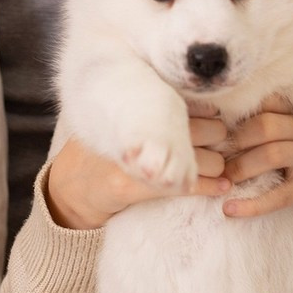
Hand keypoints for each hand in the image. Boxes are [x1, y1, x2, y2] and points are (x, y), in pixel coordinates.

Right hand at [45, 119, 232, 232]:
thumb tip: (207, 108)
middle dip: (219, 139)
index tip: (214, 121)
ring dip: (218, 166)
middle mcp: (143, 127)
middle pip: (210, 130)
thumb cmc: (104, 151)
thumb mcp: (122, 119)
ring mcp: (141, 157)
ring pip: (209, 159)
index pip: (194, 105)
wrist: (72, 187)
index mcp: (141, 106)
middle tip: (217, 146)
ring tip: (218, 168)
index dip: (211, 115)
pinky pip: (191, 184)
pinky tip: (220, 186)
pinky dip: (212, 187)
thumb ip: (154, 110)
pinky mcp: (139, 185)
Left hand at [221, 96, 292, 242]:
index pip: (268, 102)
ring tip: (224, 180)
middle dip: (237, 141)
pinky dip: (252, 205)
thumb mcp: (286, 136)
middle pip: (266, 126)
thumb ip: (262, 125)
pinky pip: (279, 196)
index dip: (240, 112)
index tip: (218, 124)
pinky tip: (229, 210)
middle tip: (218, 157)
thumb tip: (215, 126)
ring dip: (241, 167)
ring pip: (272, 154)